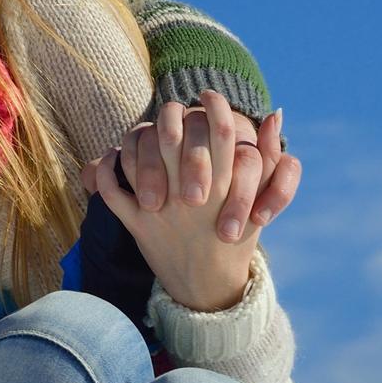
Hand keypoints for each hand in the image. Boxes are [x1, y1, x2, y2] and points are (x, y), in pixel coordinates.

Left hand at [112, 95, 301, 242]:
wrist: (209, 287)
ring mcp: (161, 210)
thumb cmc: (238, 236)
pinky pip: (112, 191)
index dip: (214, 106)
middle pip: (175, 137)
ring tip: (145, 130)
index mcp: (225, 186)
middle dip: (173, 117)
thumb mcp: (261, 199)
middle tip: (174, 111)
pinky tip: (113, 157)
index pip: (220, 132)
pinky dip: (107, 170)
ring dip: (137, 137)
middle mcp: (192, 195)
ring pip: (140, 156)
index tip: (207, 95)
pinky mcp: (138, 226)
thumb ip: (267, 155)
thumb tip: (274, 113)